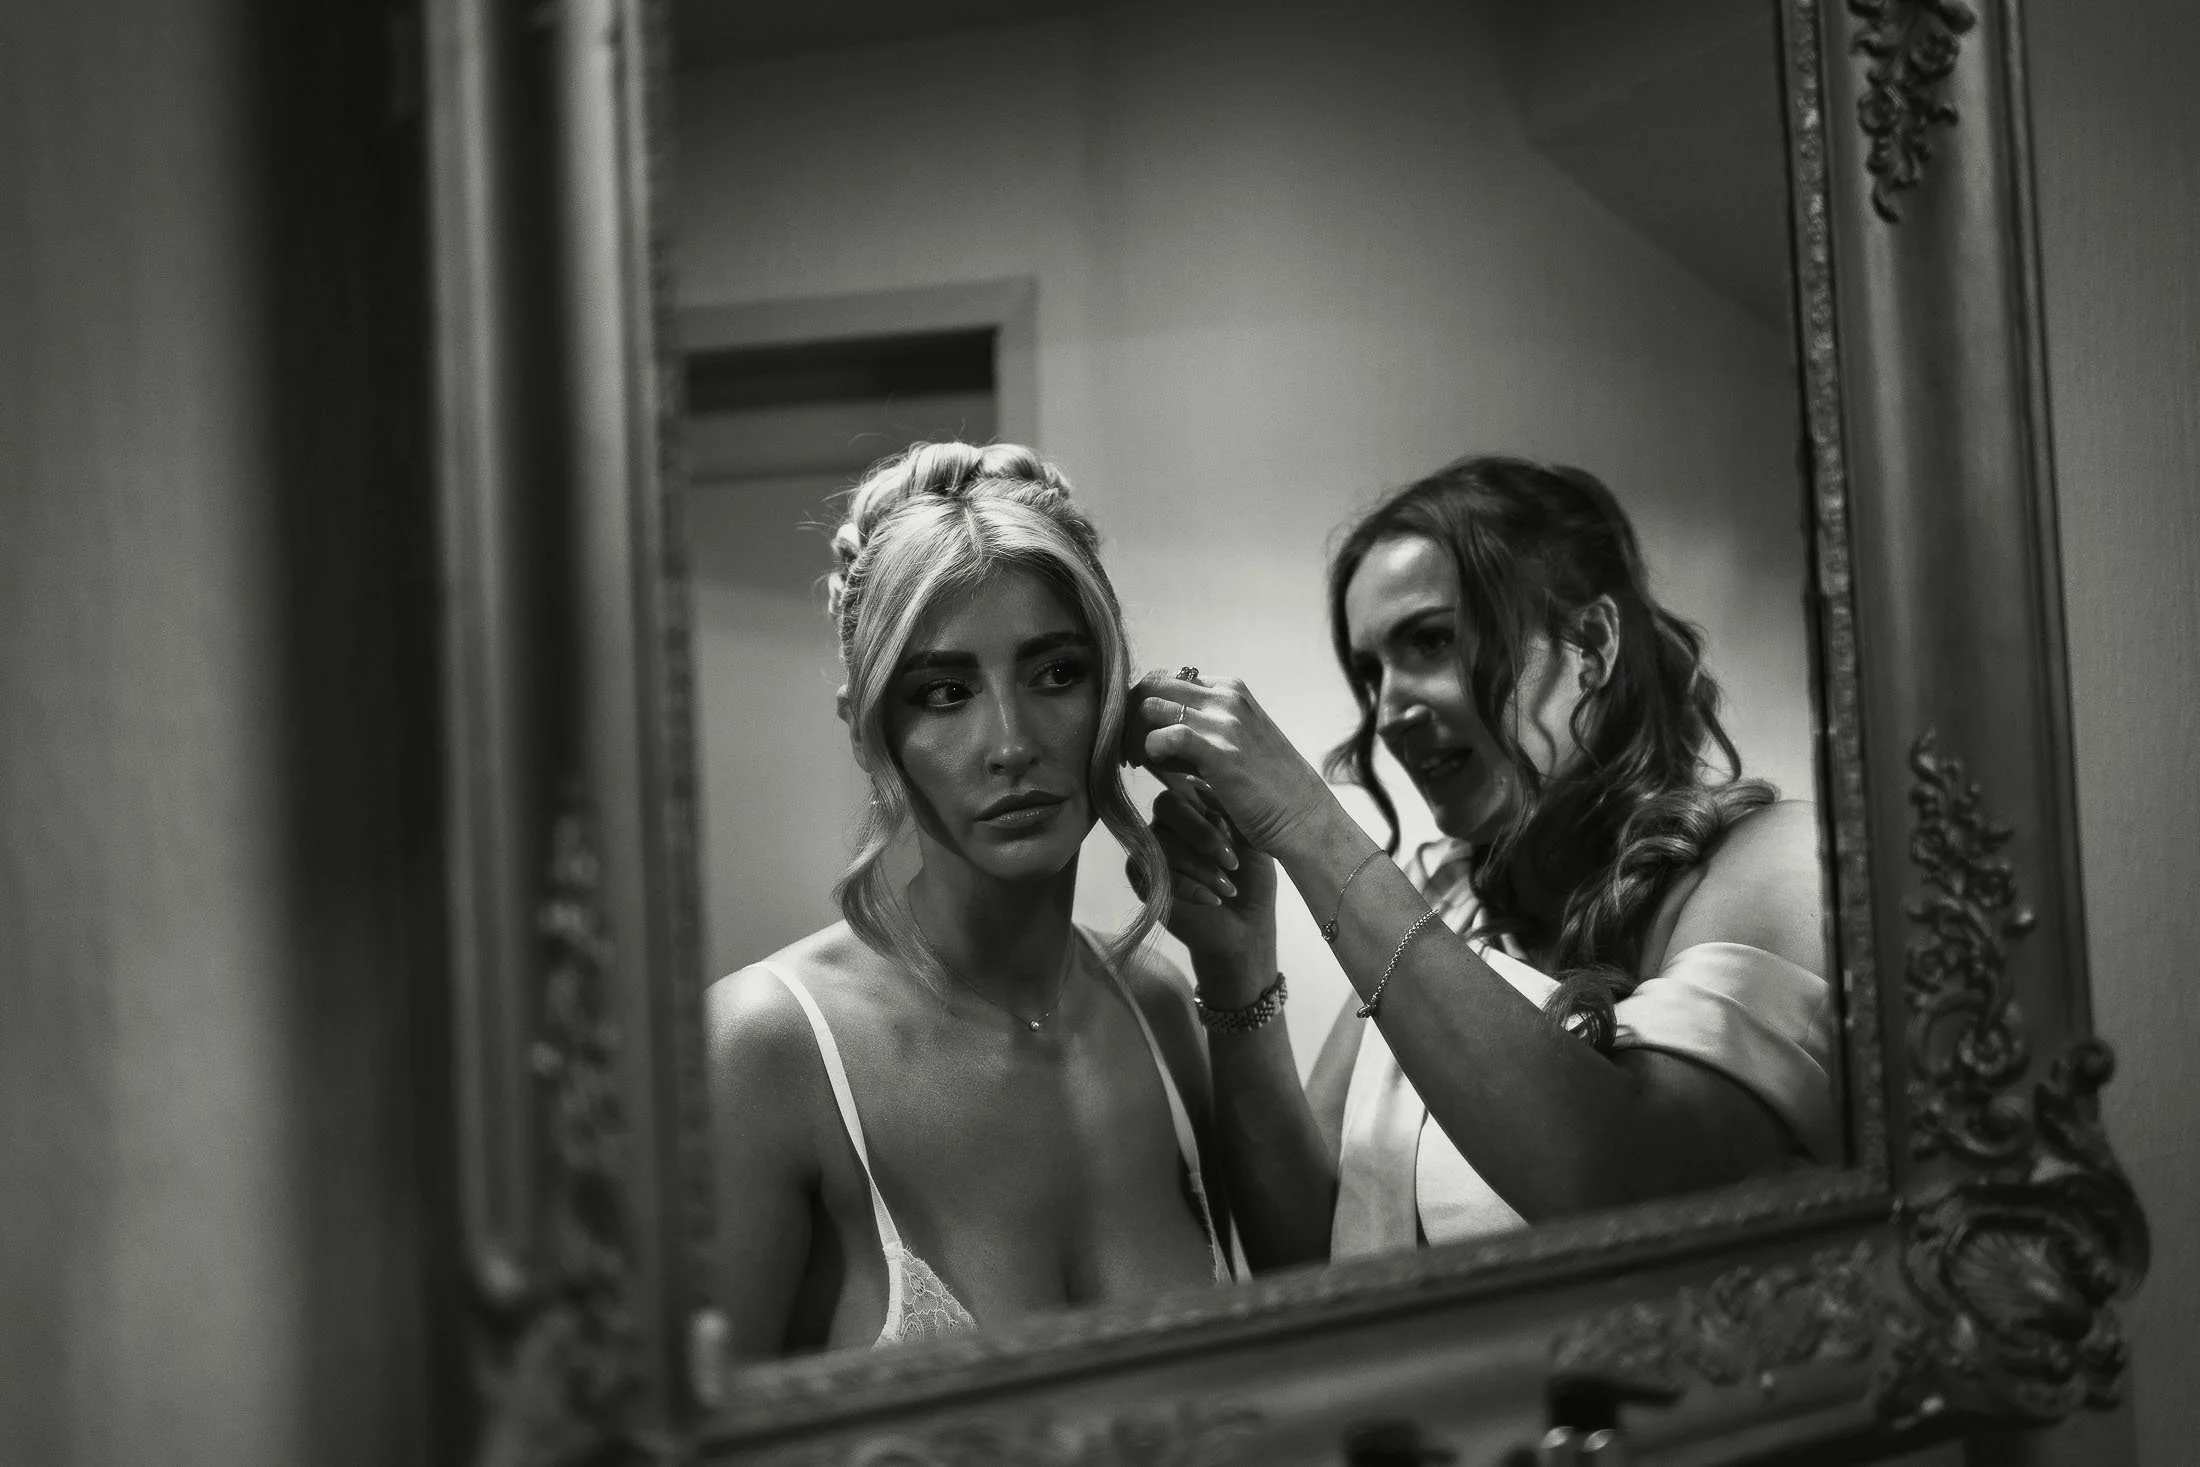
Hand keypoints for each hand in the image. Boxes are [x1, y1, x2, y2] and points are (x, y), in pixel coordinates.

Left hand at [1129, 671, 1337, 858]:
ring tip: (1136, 763)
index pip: (1164, 679)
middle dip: (1128, 716)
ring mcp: (1225, 722)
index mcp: (1230, 690)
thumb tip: (1150, 736)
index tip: (1135, 738)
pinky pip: (1166, 737)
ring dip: (1133, 735)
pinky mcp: (1221, 753)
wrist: (1304, 819)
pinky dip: (1149, 751)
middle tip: (1126, 750)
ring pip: (1150, 706)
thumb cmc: (1268, 790)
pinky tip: (1151, 770)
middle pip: (1150, 685)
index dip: (1140, 706)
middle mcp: (1227, 697)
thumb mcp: (1234, 744)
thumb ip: (1197, 731)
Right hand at [1134, 787, 1277, 1003]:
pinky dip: (1186, 887)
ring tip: (1228, 889)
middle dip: (1201, 834)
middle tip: (1230, 863)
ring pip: (1162, 842)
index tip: (1236, 842)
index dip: (1209, 813)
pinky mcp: (1142, 880)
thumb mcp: (1253, 840)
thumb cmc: (1252, 882)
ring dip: (1200, 868)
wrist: (1245, 929)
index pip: (1185, 789)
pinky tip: (1212, 900)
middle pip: (1166, 806)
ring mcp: (1152, 851)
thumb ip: (1229, 811)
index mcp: (1195, 809)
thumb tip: (1200, 785)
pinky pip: (1153, 872)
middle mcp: (1169, 825)